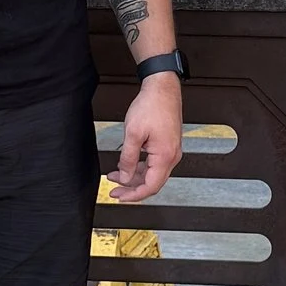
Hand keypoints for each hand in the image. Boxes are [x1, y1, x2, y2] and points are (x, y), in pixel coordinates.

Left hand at [108, 73, 185, 206]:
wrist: (162, 88)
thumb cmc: (152, 105)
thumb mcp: (133, 134)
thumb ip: (128, 159)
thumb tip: (125, 177)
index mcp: (165, 156)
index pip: (150, 186)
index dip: (133, 195)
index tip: (119, 197)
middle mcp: (172, 156)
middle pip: (152, 182)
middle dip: (131, 187)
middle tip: (114, 190)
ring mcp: (171, 151)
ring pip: (152, 173)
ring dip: (133, 176)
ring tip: (115, 175)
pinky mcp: (167, 145)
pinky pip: (154, 163)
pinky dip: (139, 167)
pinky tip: (127, 164)